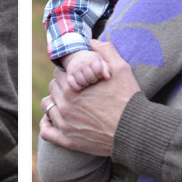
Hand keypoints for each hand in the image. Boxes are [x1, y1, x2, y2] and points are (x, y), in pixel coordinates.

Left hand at [40, 38, 139, 155]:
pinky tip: (53, 120)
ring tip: (68, 102)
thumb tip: (92, 41)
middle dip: (63, 86)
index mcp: (73, 87)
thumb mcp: (121, 68)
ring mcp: (66, 124)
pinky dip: (47, 124)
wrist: (135, 131)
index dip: (70, 73)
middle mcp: (65, 106)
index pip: (59, 74)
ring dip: (55, 102)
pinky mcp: (69, 141)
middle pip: (54, 89)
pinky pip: (47, 132)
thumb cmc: (128, 98)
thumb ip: (105, 51)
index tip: (79, 77)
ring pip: (49, 107)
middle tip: (77, 89)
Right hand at [62, 50, 110, 90]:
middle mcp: (82, 63)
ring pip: (82, 82)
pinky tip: (81, 85)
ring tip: (87, 80)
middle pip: (90, 77)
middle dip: (93, 80)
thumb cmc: (93, 62)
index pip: (98, 71)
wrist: (77, 57)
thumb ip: (106, 69)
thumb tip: (107, 77)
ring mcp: (74, 69)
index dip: (99, 75)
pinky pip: (72, 84)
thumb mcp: (101, 62)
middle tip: (92, 78)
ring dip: (86, 84)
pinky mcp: (69, 74)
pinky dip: (77, 87)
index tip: (98, 74)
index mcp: (92, 58)